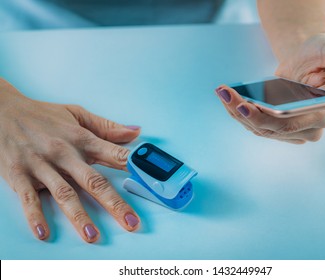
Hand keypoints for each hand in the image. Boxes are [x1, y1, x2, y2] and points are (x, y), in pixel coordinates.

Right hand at [0, 78, 140, 241]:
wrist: (1, 111)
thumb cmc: (42, 115)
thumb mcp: (77, 113)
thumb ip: (107, 126)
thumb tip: (136, 132)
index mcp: (82, 138)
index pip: (114, 154)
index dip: (134, 168)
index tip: (151, 181)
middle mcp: (64, 153)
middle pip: (94, 181)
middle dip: (114, 203)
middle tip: (131, 222)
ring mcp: (41, 165)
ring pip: (64, 193)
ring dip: (79, 215)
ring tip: (92, 235)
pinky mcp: (19, 175)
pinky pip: (28, 198)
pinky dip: (35, 215)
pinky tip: (44, 232)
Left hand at [216, 33, 324, 143]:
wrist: (307, 59)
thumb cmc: (321, 55)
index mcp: (324, 114)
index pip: (292, 124)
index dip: (268, 119)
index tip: (246, 108)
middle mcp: (307, 128)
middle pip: (270, 128)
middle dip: (245, 113)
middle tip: (226, 95)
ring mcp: (290, 130)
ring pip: (258, 128)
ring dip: (237, 112)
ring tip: (223, 92)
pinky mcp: (276, 126)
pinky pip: (253, 123)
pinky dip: (238, 112)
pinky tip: (227, 98)